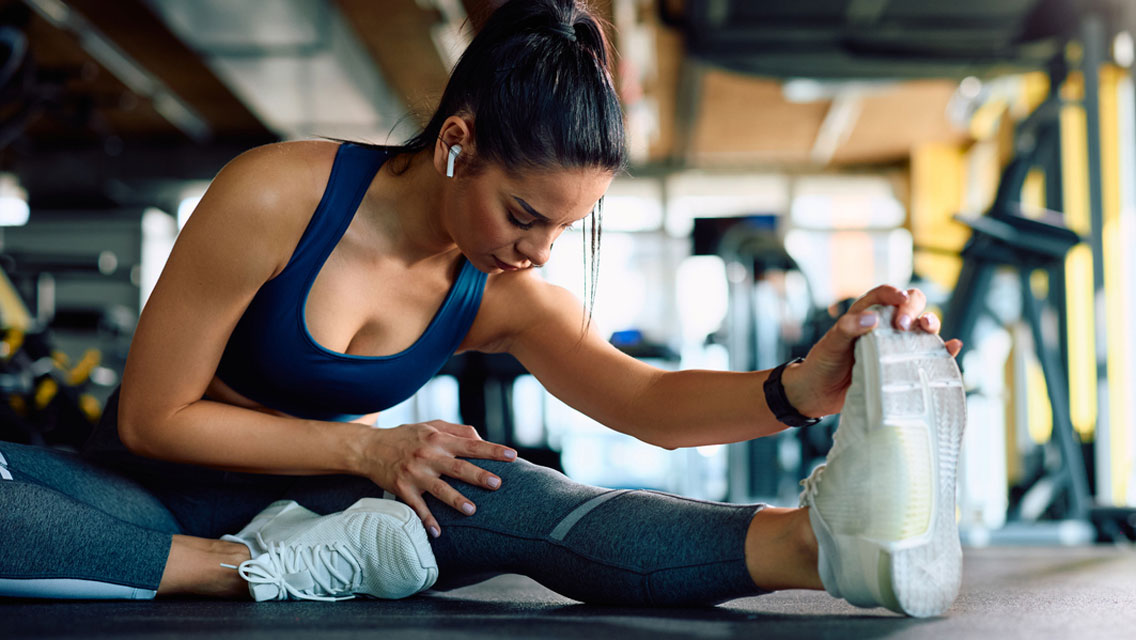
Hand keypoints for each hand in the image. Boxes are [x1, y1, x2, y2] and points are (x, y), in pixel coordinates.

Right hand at [358, 420, 515, 537]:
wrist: (370, 448)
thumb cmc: (407, 436)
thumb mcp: (432, 426)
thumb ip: (458, 431)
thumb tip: (482, 440)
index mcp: (439, 439)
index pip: (471, 444)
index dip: (492, 450)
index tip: (512, 456)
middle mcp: (428, 455)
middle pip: (458, 467)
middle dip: (478, 475)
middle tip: (497, 484)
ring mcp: (414, 473)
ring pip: (438, 488)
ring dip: (455, 499)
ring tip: (471, 510)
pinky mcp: (402, 488)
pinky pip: (416, 507)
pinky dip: (426, 520)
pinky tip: (437, 532)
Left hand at [783, 285, 962, 417]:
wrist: (819, 394)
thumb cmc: (823, 363)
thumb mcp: (830, 344)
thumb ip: (847, 328)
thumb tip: (872, 319)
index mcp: (865, 314)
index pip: (884, 294)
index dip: (894, 293)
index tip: (899, 301)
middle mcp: (885, 326)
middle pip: (910, 303)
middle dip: (912, 308)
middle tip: (903, 325)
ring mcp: (896, 345)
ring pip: (922, 326)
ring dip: (930, 323)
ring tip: (927, 330)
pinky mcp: (904, 364)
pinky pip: (929, 353)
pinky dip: (945, 349)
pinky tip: (953, 347)